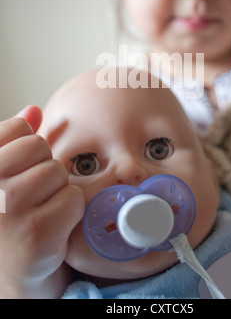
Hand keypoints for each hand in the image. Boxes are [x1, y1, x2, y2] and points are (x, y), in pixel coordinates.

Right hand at [0, 106, 84, 297]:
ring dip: (57, 190)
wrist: (12, 271)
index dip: (28, 149)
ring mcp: (8, 209)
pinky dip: (70, 210)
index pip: (18, 128)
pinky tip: (53, 225)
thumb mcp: (4, 175)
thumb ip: (14, 141)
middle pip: (39, 146)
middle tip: (32, 194)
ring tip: (41, 210)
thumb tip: (33, 109)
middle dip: (43, 167)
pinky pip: (72, 197)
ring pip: (57, 171)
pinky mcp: (36, 232)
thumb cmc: (10, 217)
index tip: (20, 172)